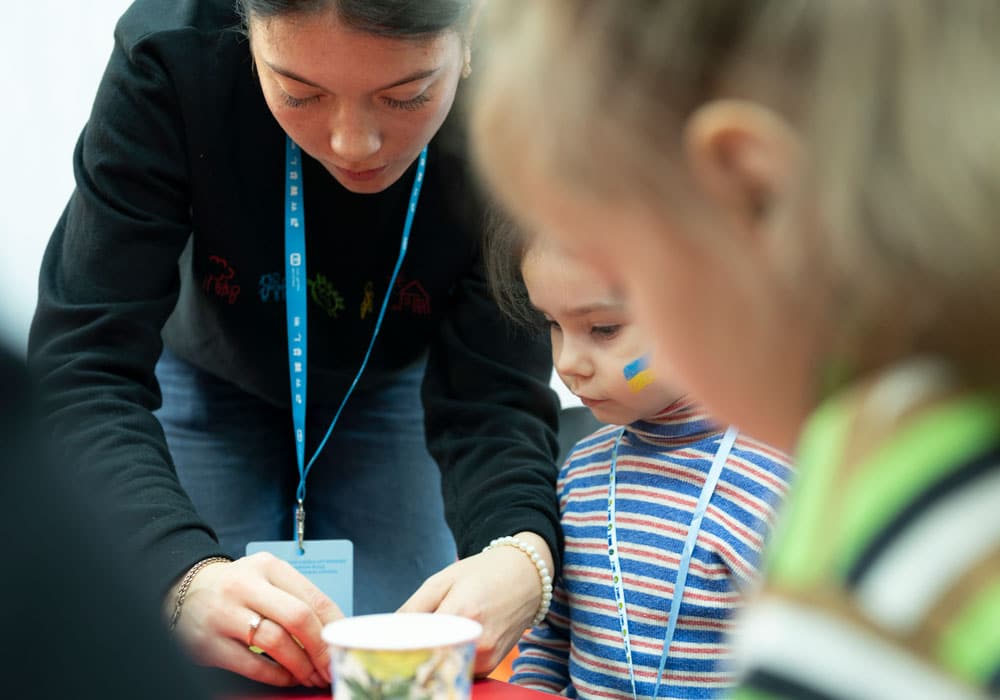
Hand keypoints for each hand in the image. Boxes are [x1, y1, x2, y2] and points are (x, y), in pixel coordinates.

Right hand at [168, 552, 341, 686]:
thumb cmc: (239, 588)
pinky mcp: (208, 643)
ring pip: (276, 643)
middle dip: (321, 648)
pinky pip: (252, 665)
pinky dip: (277, 675)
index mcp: (268, 566)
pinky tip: (288, 677)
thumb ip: (298, 598)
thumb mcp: (267, 578)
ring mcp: (224, 614)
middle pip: (298, 618)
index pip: (313, 597)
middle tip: (331, 666)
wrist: (185, 590)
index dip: (335, 626)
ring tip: (312, 676)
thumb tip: (335, 631)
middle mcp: (245, 586)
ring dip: (301, 665)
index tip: (344, 644)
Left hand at [399, 532, 551, 675]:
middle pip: (428, 659)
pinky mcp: (491, 666)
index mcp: (461, 613)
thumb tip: (385, 633)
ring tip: (429, 636)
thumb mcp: (442, 580)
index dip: (398, 644)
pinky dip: (446, 660)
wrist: (526, 576)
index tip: (385, 643)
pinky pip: (458, 669)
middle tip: (403, 640)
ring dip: (430, 656)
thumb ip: (412, 608)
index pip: (417, 642)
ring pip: (442, 667)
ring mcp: (486, 657)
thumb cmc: (482, 573)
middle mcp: (476, 641)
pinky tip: (447, 642)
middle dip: (411, 652)